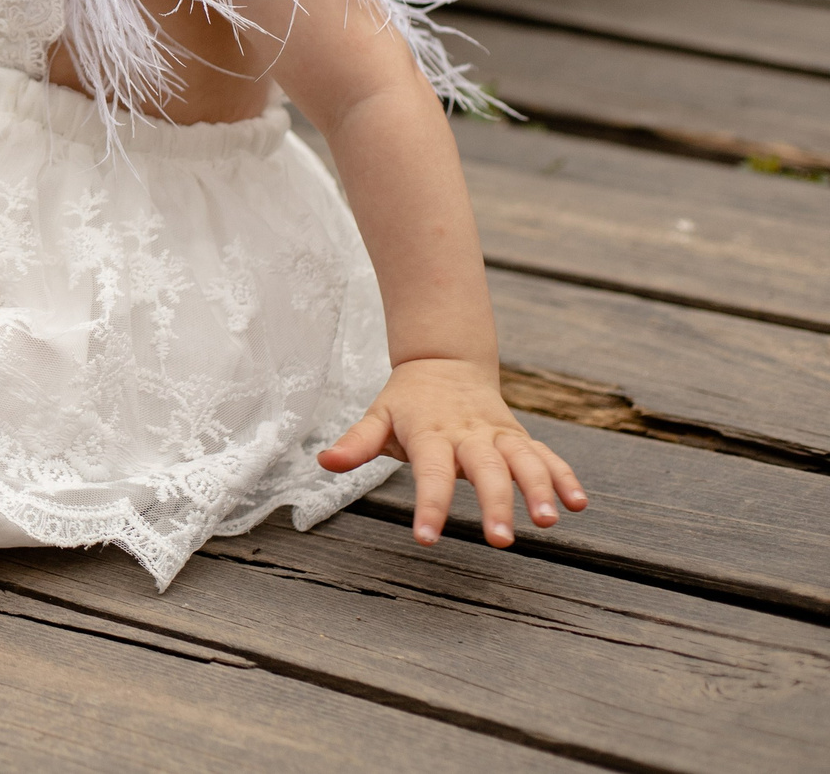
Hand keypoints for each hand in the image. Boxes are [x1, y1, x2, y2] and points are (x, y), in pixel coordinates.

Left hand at [317, 357, 586, 547]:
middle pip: (486, 469)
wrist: (444, 362)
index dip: (430, 505)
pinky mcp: (519, 437)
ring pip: (524, 460)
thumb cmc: (406, 401)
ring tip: (549, 521)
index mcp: (431, 433)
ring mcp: (498, 435)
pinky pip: (546, 456)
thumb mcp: (377, 416)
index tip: (426, 538)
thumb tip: (325, 461)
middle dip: (495, 504)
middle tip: (500, 541)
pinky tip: (579, 503)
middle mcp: (469, 435)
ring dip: (539, 489)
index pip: (430, 473)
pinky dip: (563, 476)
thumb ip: (356, 442)